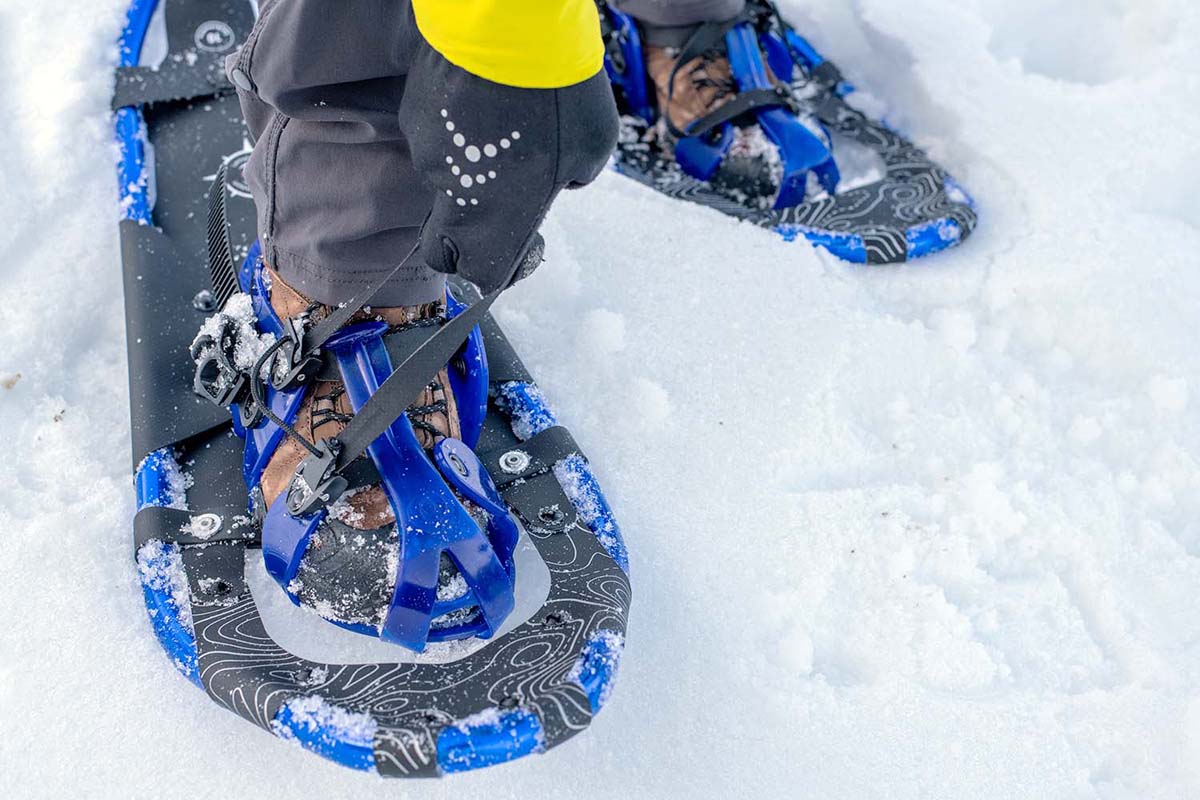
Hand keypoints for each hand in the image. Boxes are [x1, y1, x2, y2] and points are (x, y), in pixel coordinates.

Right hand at [399, 37, 617, 292]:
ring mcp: (426, 152)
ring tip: (505, 129)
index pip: (477, 272)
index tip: (515, 252)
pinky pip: (436, 139)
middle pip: (445, 239)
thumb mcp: (591, 149)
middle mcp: (451, 194)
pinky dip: (457, 134)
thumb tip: (559, 180)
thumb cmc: (557, 88)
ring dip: (471, 170)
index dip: (495, 269)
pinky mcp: (413, 114)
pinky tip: (484, 104)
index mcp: (495, 216)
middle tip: (504, 202)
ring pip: (445, 181)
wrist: (508, 20)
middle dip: (471, 235)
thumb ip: (569, 180)